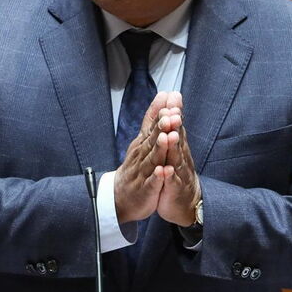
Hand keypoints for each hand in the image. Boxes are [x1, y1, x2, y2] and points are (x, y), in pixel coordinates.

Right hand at [114, 92, 171, 223]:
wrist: (120, 196)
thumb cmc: (135, 167)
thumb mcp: (143, 140)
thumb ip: (153, 118)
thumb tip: (163, 95)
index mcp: (143, 143)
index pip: (152, 124)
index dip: (161, 112)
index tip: (169, 97)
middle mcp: (141, 155)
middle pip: (152, 139)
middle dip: (162, 127)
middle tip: (171, 114)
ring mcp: (142, 172)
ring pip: (152, 158)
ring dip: (160, 148)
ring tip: (166, 137)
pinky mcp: (145, 189)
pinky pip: (151, 182)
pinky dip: (157, 177)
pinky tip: (163, 171)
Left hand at [156, 92, 200, 226]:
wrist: (185, 203)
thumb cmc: (177, 172)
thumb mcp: (174, 148)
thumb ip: (173, 126)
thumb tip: (173, 102)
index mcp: (177, 147)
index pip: (175, 126)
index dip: (174, 111)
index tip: (172, 96)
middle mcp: (181, 157)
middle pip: (177, 139)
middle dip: (174, 125)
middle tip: (172, 111)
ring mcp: (179, 173)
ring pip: (176, 159)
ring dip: (173, 147)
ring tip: (170, 136)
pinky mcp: (175, 190)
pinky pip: (172, 183)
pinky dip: (169, 177)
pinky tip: (166, 171)